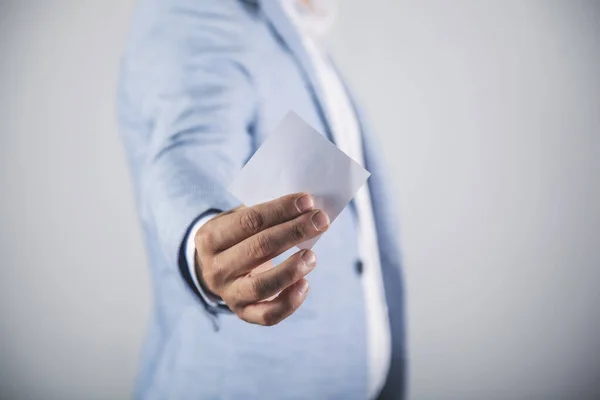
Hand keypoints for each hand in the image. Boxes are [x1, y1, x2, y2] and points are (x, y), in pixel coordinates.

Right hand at [194, 193, 329, 325]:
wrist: (218, 269)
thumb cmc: (238, 237)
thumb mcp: (237, 219)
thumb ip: (265, 214)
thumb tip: (305, 208)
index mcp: (210, 238)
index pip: (249, 221)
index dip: (280, 210)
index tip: (307, 201)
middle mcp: (215, 268)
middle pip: (259, 248)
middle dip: (294, 232)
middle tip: (320, 221)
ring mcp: (229, 294)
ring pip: (263, 286)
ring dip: (292, 269)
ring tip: (312, 256)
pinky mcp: (244, 313)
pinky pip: (268, 315)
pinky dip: (290, 302)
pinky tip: (305, 284)